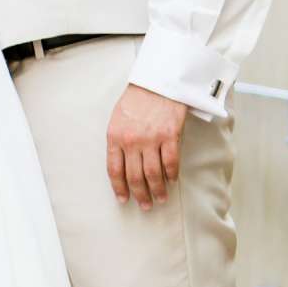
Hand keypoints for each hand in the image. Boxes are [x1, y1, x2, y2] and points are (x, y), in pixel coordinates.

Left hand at [106, 84, 187, 207]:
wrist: (157, 80)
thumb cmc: (137, 98)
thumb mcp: (118, 119)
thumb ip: (118, 141)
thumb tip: (123, 165)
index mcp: (115, 137)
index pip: (114, 171)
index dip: (119, 188)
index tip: (124, 199)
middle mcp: (132, 141)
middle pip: (134, 177)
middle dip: (140, 195)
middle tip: (145, 205)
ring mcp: (151, 139)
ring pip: (153, 174)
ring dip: (157, 189)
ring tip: (160, 199)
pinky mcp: (170, 135)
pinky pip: (171, 162)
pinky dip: (172, 174)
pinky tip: (172, 180)